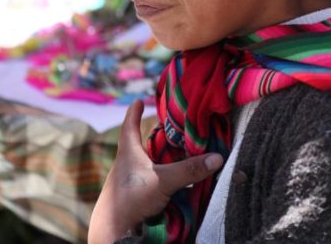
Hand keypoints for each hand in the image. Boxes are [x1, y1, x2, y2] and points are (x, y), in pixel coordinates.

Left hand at [88, 100, 223, 243]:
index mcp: (128, 153)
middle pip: (141, 144)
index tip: (139, 101)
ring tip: (177, 151)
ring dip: (159, 158)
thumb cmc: (130, 200)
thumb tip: (217, 158)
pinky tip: (173, 180)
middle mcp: (127, 165)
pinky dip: (161, 175)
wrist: (113, 232)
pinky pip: (149, 180)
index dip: (134, 112)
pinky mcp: (134, 197)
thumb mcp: (163, 181)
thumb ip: (190, 170)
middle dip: (155, 135)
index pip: (130, 126)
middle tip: (170, 126)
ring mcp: (129, 182)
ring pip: (146, 163)